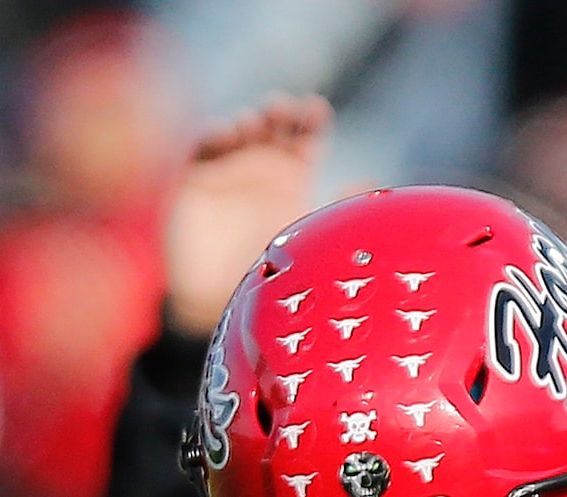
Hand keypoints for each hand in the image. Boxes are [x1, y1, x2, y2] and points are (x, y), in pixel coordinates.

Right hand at [163, 94, 330, 339]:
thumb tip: (372, 184)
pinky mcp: (195, 185)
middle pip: (270, 129)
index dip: (309, 122)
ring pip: (237, 134)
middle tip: (285, 110)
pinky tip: (226, 134)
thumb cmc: (281, 289)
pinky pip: (201, 151)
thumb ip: (341, 213)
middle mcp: (259, 176)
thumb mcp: (319, 247)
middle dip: (278, 113)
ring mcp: (226, 177)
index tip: (317, 110)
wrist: (234, 316)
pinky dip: (213, 137)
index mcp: (291, 185)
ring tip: (258, 123)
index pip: (302, 142)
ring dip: (248, 122)